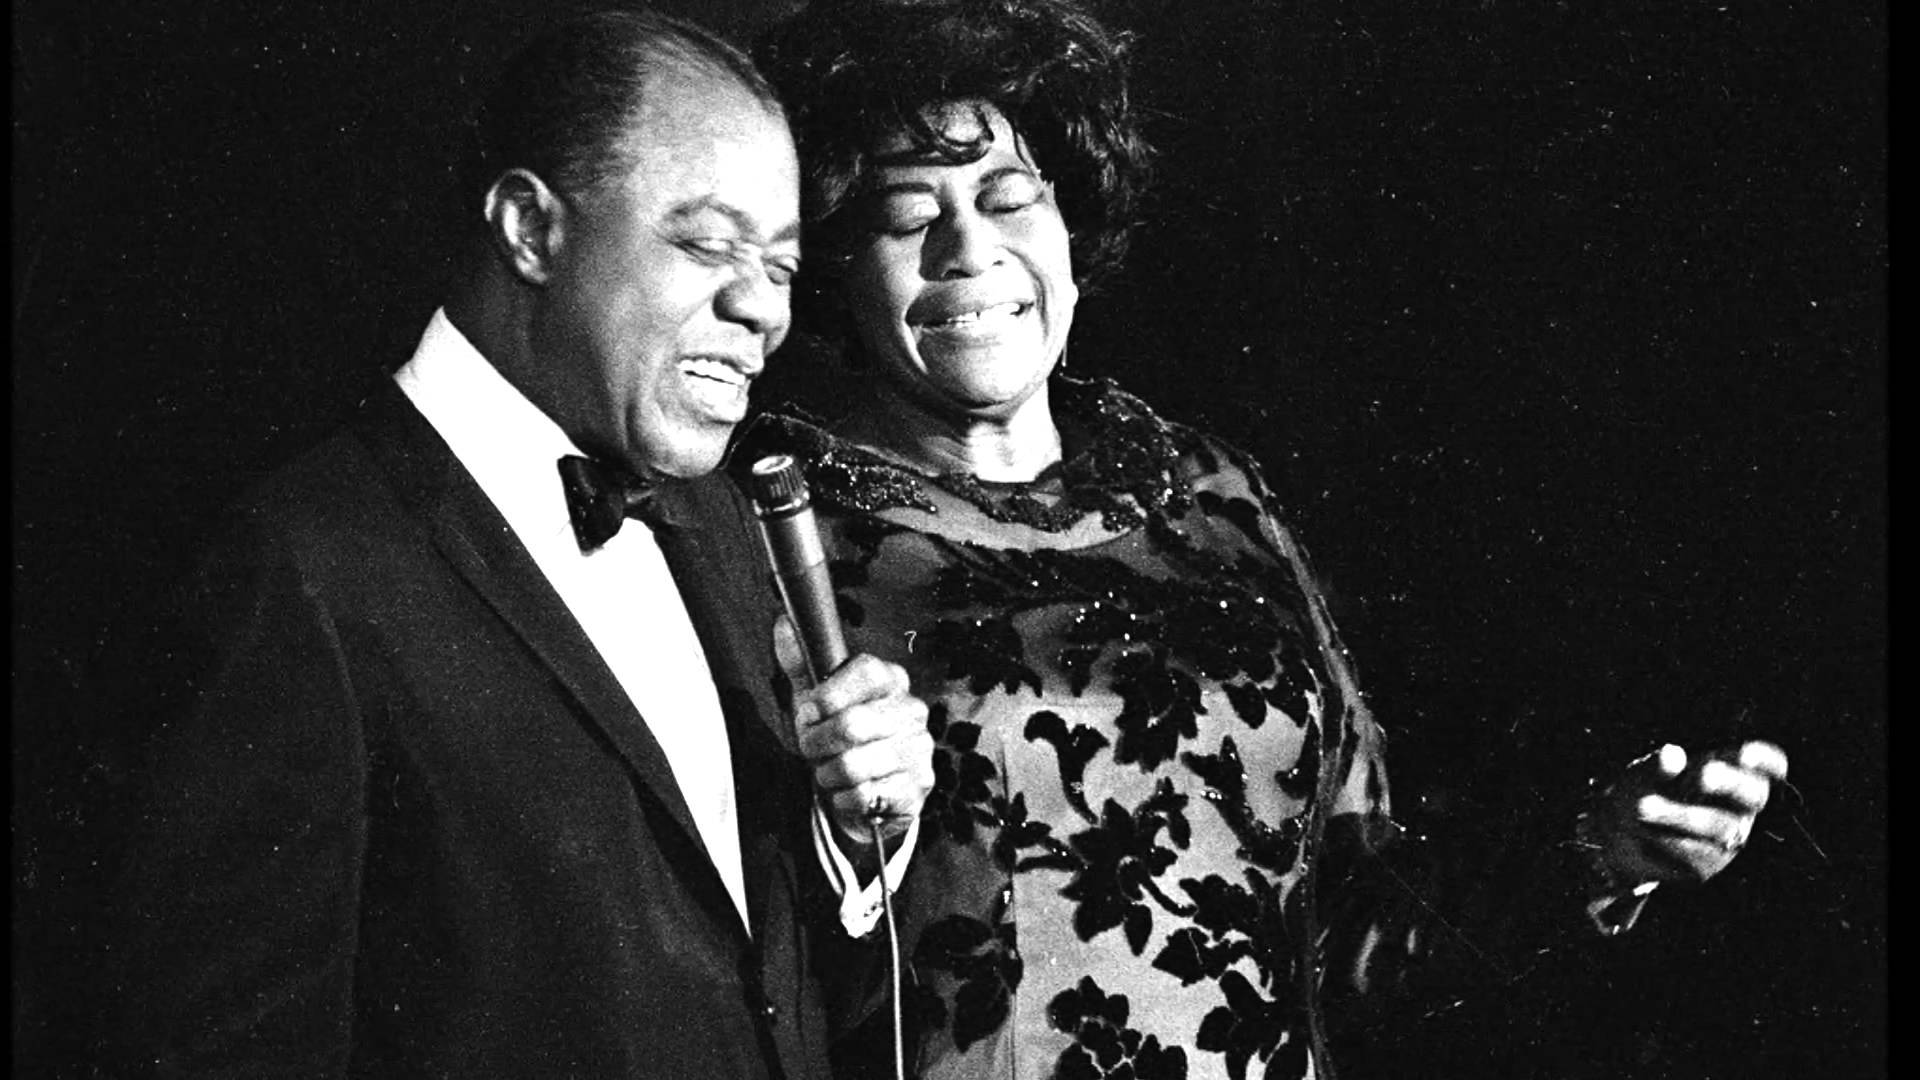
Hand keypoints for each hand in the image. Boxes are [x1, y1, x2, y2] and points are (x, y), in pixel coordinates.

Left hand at [778, 617, 932, 849]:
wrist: (863, 793)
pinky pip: (864, 795)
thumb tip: (785, 624)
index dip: (829, 694)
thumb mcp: (815, 699)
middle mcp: (911, 712)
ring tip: (831, 772)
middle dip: (816, 743)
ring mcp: (918, 750)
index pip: (867, 671)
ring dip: (827, 774)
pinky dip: (844, 799)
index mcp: (891, 681)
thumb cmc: (837, 740)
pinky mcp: (918, 788)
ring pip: (853, 765)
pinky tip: (850, 793)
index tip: (808, 710)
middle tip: (811, 748)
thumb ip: (800, 662)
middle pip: (852, 724)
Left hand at [1581, 740, 1789, 888]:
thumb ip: (1658, 765)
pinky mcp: (1708, 863)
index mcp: (1730, 772)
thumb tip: (1672, 755)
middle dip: (1730, 783)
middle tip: (1703, 775)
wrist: (1614, 834)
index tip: (1745, 754)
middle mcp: (1738, 805)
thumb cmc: (1642, 790)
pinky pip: (1697, 853)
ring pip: (1721, 826)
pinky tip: (1645, 832)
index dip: (1765, 760)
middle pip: (1755, 795)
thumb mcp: (1644, 772)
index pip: (1769, 766)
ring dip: (1680, 814)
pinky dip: (1666, 840)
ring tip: (1642, 806)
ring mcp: (1728, 836)